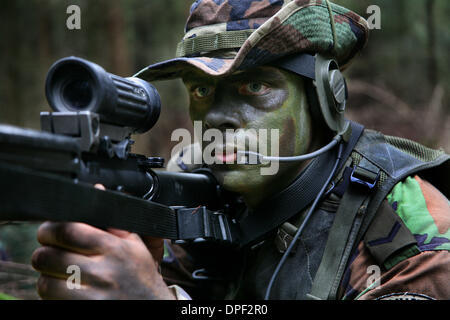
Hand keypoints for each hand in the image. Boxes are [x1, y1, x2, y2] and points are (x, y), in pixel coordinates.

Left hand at [31, 185, 174, 299]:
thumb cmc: (141, 276)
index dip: (50, 229)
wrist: (152, 307)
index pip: (68, 230)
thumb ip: (112, 219)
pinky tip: (65, 289)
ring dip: (46, 276)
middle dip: (43, 252)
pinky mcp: (84, 309)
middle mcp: (103, 271)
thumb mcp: (134, 244)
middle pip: (49, 256)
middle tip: (50, 252)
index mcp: (114, 248)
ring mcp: (92, 295)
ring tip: (57, 273)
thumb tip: (97, 189)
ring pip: (45, 281)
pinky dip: (51, 293)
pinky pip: (51, 300)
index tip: (48, 231)